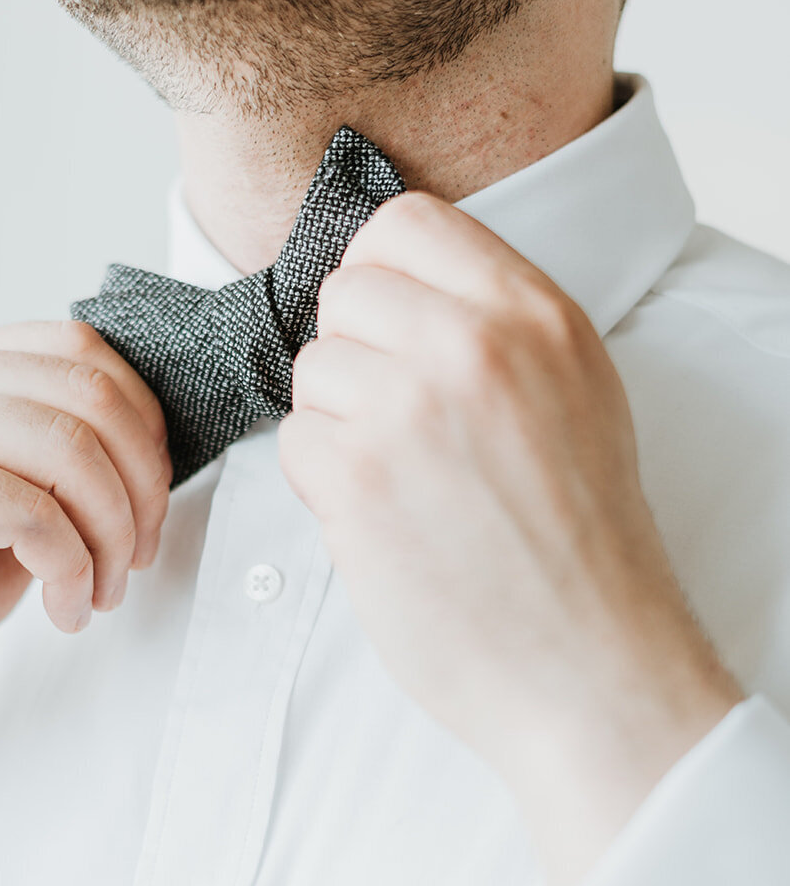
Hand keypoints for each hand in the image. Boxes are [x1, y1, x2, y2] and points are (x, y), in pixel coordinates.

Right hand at [0, 320, 171, 756]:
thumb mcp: (9, 499)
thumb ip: (63, 458)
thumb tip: (157, 450)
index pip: (84, 350)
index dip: (145, 428)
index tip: (150, 504)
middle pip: (92, 395)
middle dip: (141, 488)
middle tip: (136, 558)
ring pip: (73, 452)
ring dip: (111, 537)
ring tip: (101, 593)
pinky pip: (35, 514)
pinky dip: (71, 572)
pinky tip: (63, 611)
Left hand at [279, 193, 742, 885]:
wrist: (590, 663)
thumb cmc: (580, 540)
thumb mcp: (578, 393)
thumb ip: (497, 325)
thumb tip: (397, 287)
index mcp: (535, 314)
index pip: (403, 223)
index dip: (379, 277)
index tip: (390, 331)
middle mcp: (473, 346)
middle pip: (344, 293)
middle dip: (354, 355)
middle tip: (396, 423)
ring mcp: (409, 408)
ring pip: (311, 369)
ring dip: (336, 425)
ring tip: (400, 481)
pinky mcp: (357, 479)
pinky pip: (295, 441)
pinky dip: (324, 484)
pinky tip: (383, 520)